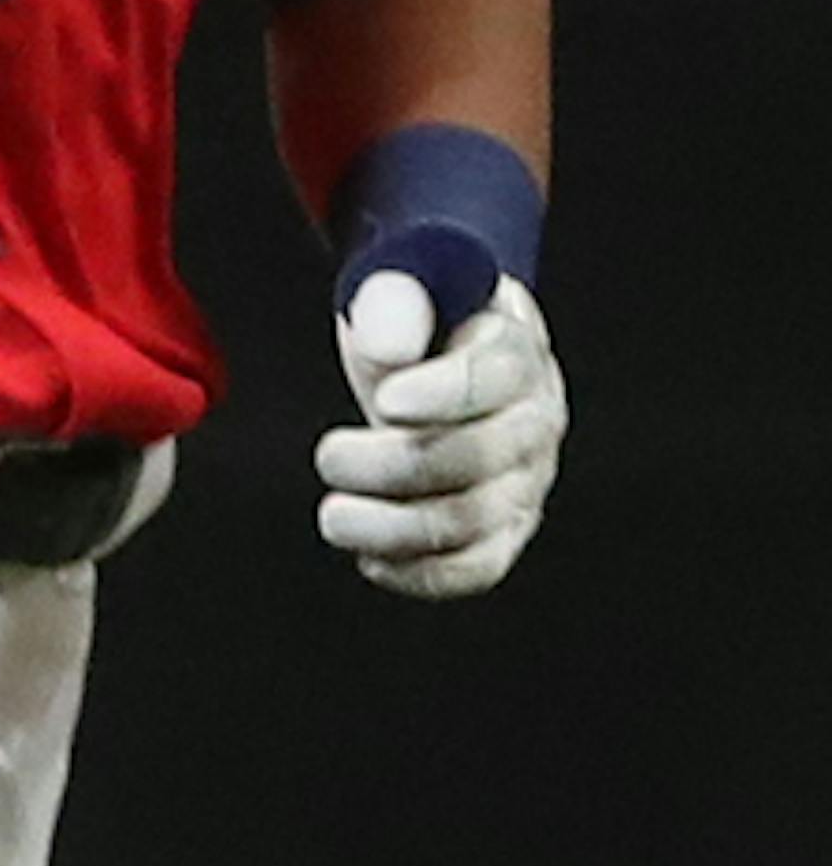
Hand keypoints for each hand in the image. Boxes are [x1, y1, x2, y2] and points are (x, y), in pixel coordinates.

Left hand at [315, 270, 565, 599]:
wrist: (431, 363)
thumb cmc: (416, 326)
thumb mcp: (398, 291)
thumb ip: (392, 303)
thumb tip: (389, 351)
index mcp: (515, 346)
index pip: (493, 377)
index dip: (441, 394)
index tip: (383, 402)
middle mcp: (535, 418)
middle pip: (478, 457)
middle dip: (392, 466)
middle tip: (329, 456)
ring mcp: (526, 480)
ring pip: (472, 520)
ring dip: (392, 528)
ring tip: (334, 516)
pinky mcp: (505, 530)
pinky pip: (477, 568)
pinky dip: (420, 574)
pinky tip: (369, 558)